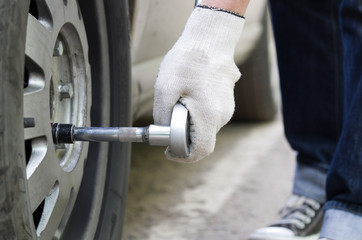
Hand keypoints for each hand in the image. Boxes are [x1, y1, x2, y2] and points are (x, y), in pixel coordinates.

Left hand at [153, 6, 244, 161]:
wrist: (211, 39)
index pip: (201, 151)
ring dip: (189, 122)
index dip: (183, 156)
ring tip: (177, 101)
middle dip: (182, 136)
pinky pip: (209, 114)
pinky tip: (188, 94)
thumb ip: (162, 115)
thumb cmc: (188, 60)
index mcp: (209, 116)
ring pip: (205, 127)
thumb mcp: (165, 87)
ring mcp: (226, 108)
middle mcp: (222, 116)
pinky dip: (196, 112)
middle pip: (201, 140)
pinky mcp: (225, 100)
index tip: (170, 151)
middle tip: (167, 122)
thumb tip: (164, 130)